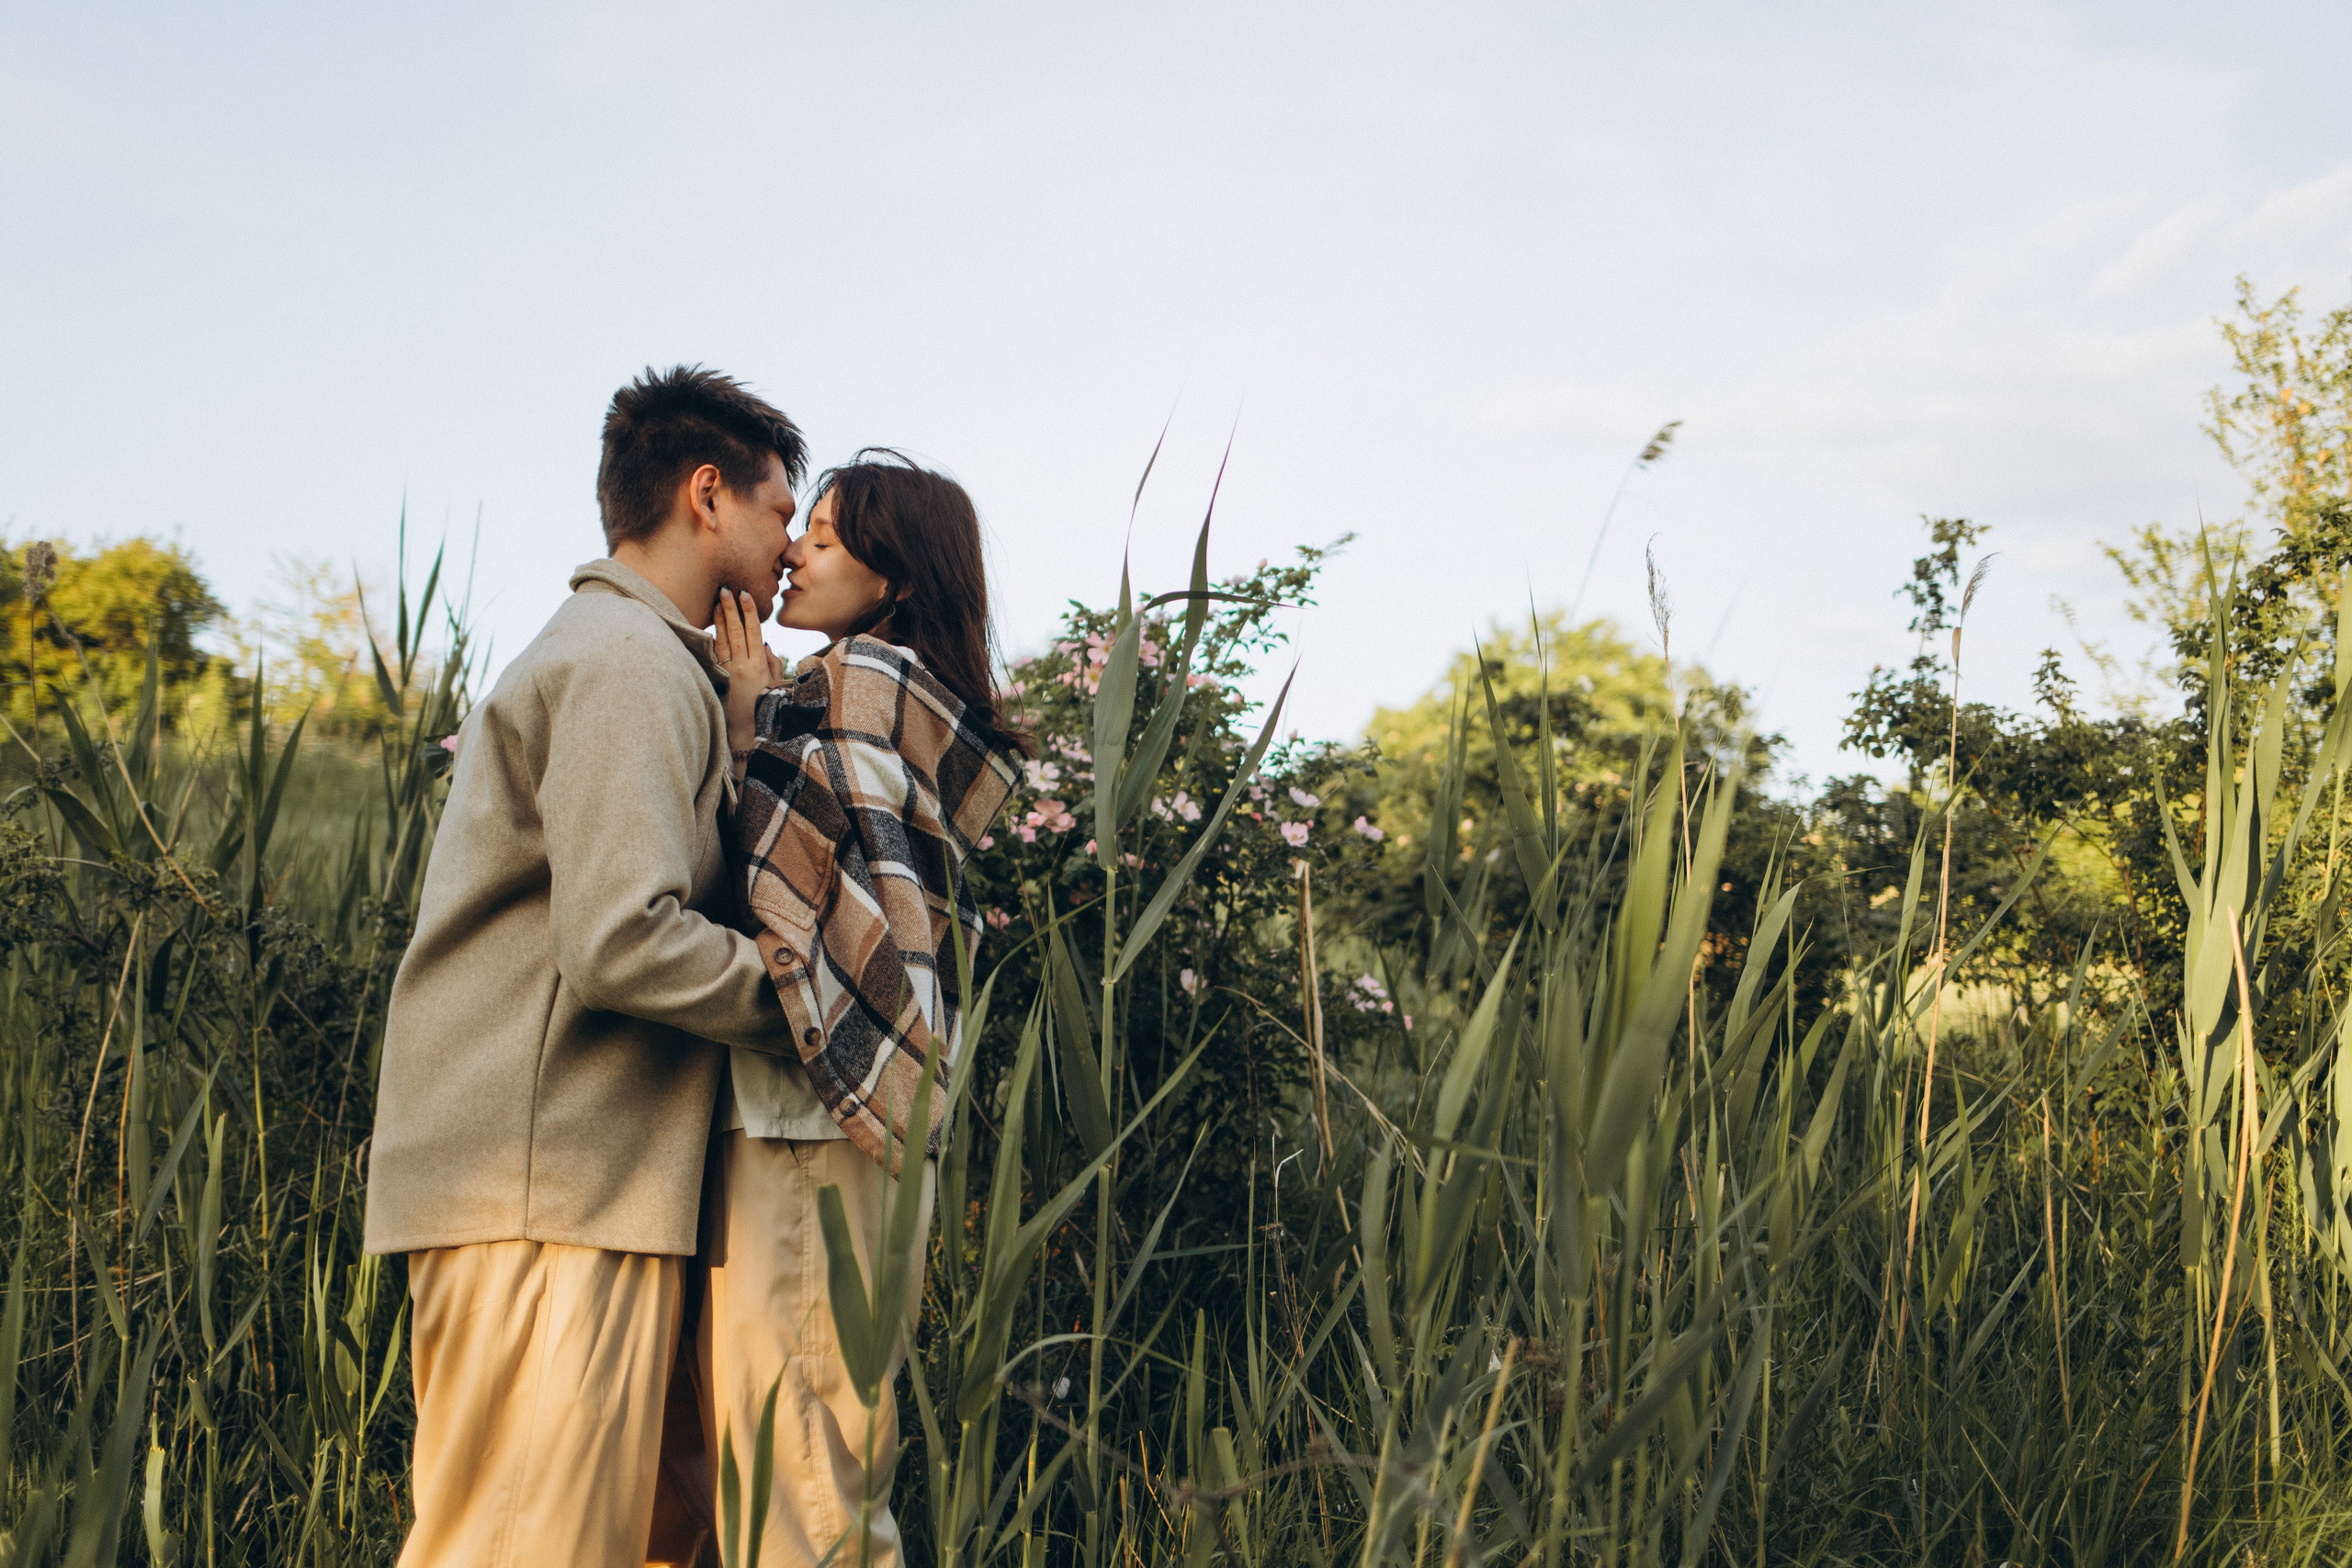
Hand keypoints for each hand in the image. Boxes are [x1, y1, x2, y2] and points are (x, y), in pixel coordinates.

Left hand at [712, 589, 778, 761]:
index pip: (753, 631)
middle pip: (735, 631)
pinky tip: (707, 627)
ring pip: (721, 640)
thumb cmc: (764, 708)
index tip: (745, 594)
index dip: (749, 611)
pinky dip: (710, 639)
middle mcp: (742, 666)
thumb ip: (773, 663)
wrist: (746, 732)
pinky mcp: (716, 679)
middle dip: (731, 609)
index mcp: (759, 666)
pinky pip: (713, 654)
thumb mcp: (775, 685)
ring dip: (719, 619)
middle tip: (725, 589)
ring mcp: (727, 672)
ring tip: (716, 602)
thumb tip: (764, 643)